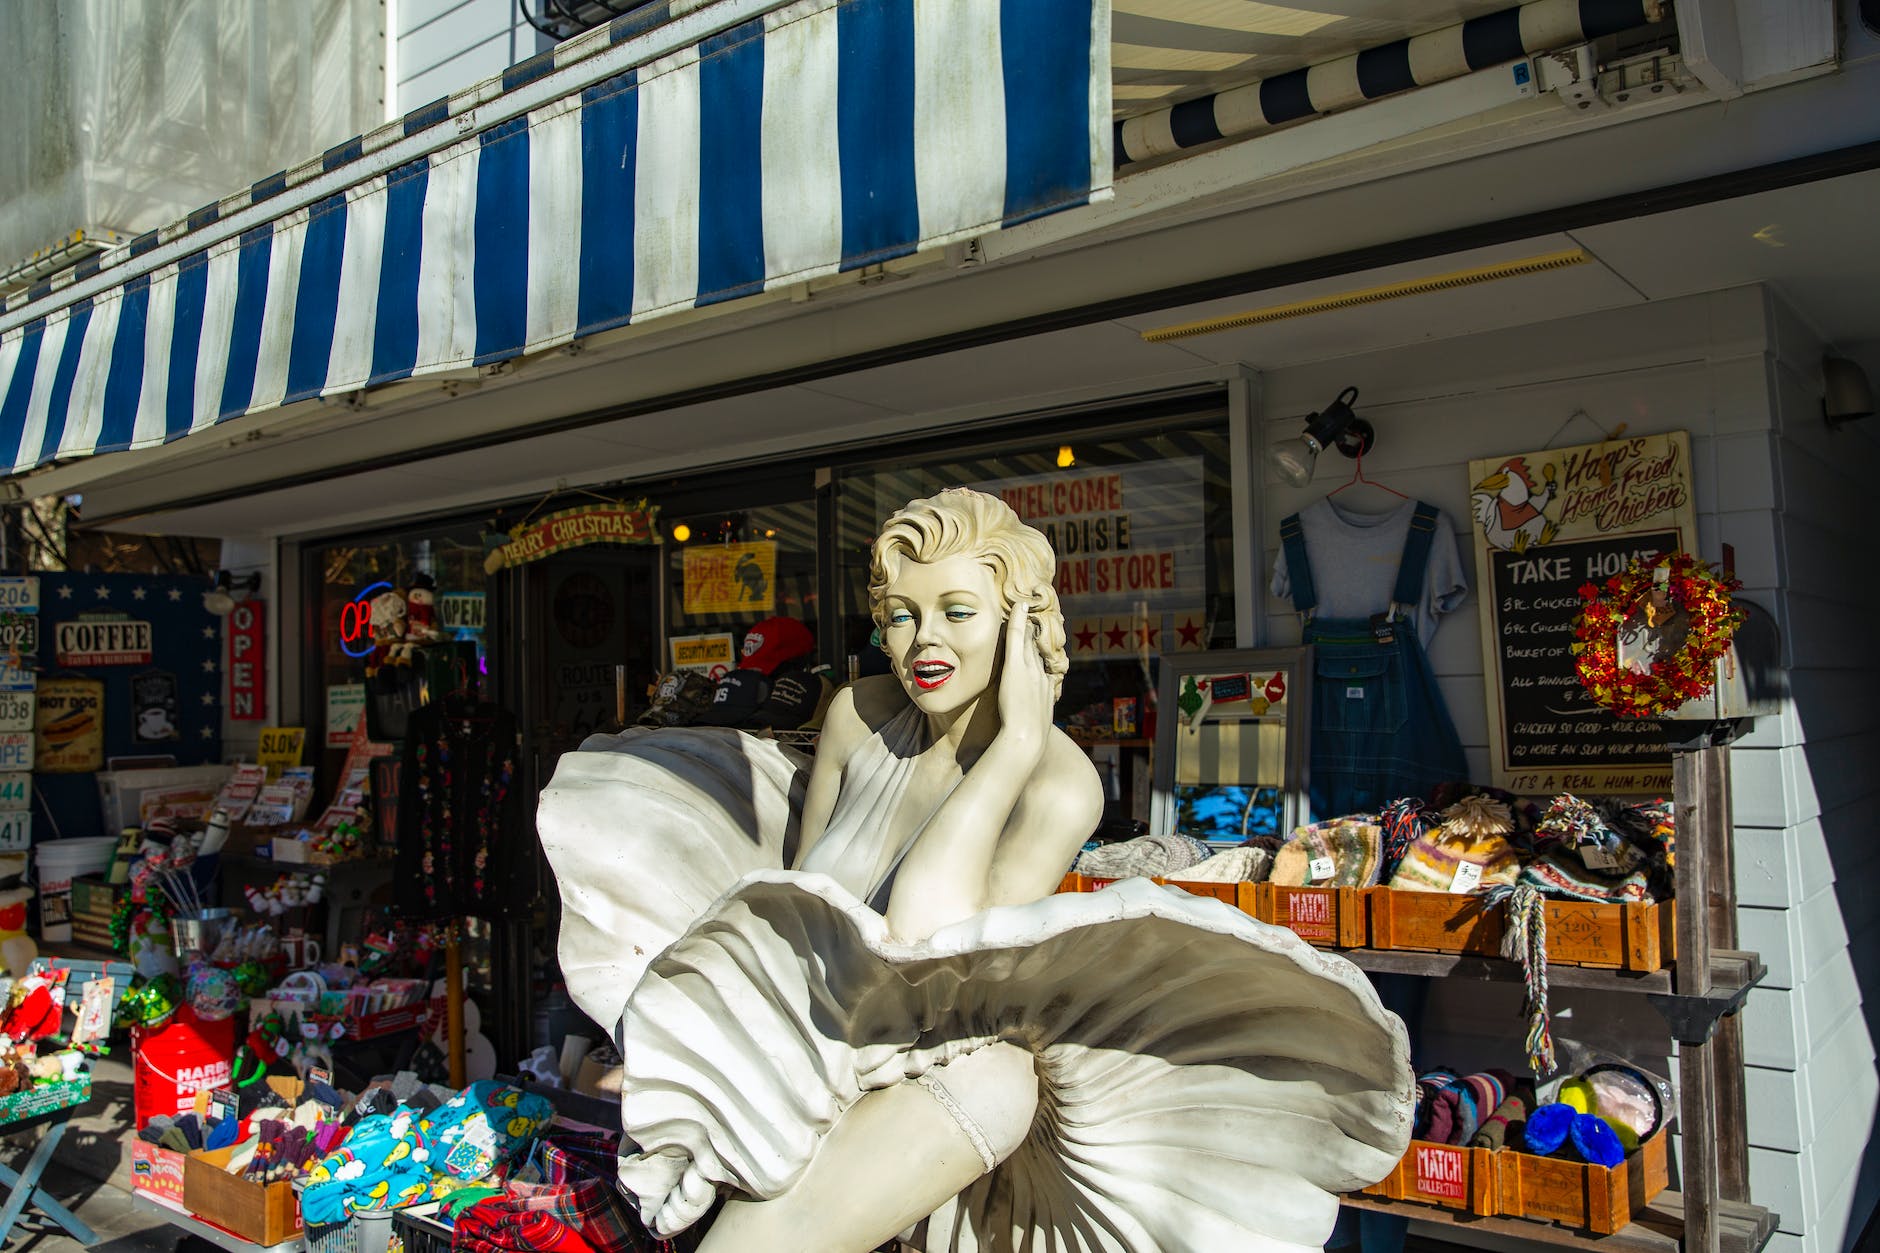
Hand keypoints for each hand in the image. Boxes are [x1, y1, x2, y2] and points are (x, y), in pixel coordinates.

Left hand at [996, 605, 1052, 757]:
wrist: (1027, 739)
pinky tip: (1019, 605)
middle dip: (1035, 634)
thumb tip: (1028, 725)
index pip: (1041, 665)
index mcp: (1045, 689)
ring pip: (1028, 640)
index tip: (1035, 645)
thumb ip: (1031, 719)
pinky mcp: (1016, 666)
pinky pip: (1016, 636)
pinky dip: (1019, 619)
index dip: (1038, 653)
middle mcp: (1040, 675)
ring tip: (1026, 607)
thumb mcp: (1034, 727)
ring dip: (1027, 623)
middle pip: (1036, 649)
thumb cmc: (1027, 738)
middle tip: (1035, 616)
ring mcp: (1029, 669)